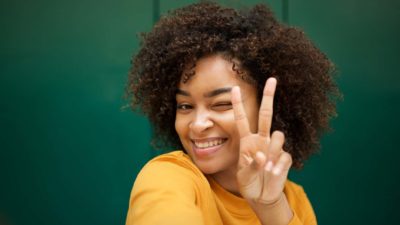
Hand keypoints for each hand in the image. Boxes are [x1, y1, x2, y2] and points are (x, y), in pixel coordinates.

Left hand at [231, 77, 292, 203]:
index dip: (237, 104)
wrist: (261, 196)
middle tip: (272, 79)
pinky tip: (272, 175)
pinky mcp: (284, 158)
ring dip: (272, 150)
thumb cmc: (248, 182)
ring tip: (266, 168)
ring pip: (278, 135)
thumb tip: (263, 155)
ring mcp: (274, 148)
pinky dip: (277, 167)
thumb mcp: (243, 175)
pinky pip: (284, 156)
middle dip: (269, 97)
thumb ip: (251, 165)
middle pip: (266, 115)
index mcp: (247, 141)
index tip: (234, 88)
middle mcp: (261, 140)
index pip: (242, 119)